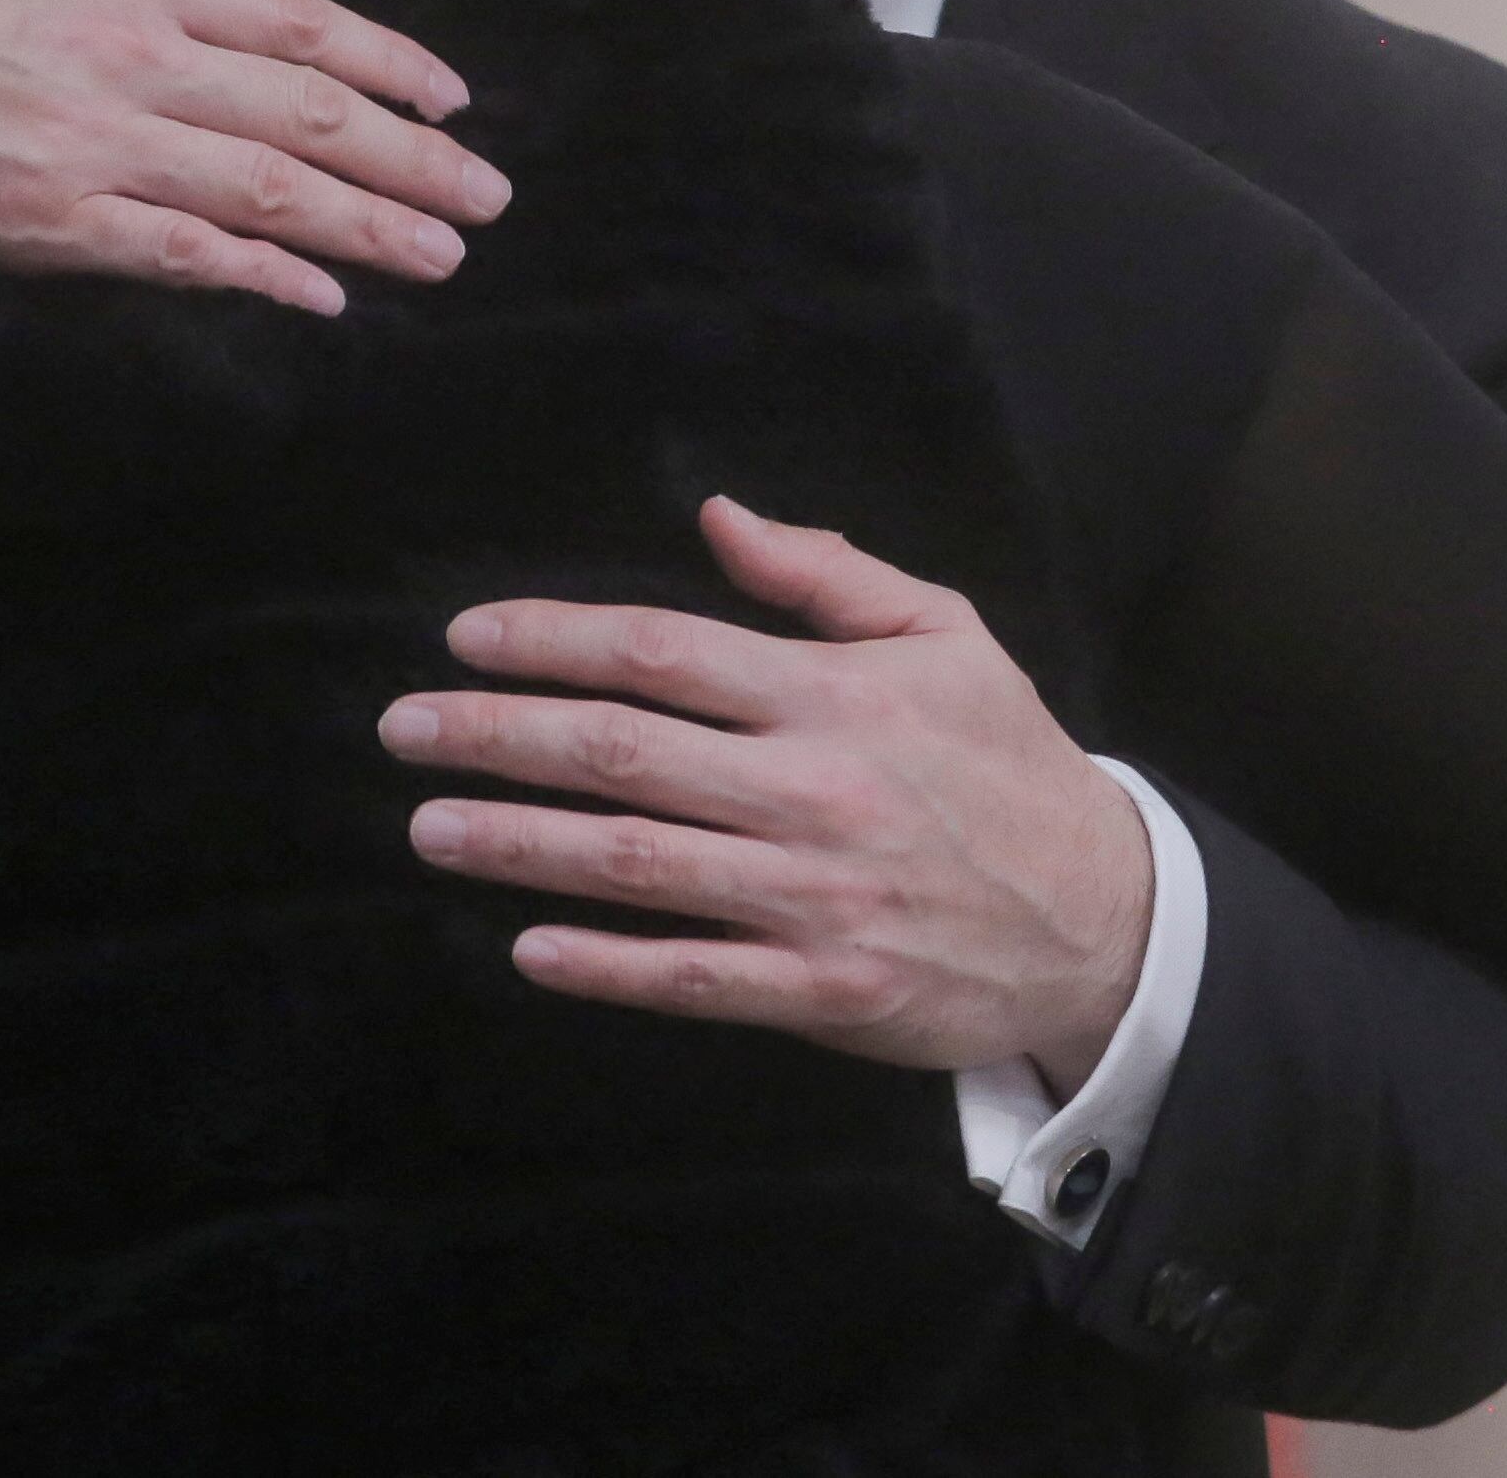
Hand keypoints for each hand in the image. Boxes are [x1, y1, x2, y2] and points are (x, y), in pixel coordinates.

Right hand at [0, 0, 509, 315]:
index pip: (303, 24)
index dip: (392, 67)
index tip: (454, 104)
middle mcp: (138, 57)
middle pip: (310, 117)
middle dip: (414, 163)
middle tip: (487, 201)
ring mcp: (98, 145)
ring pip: (266, 193)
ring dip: (368, 230)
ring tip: (440, 257)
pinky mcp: (52, 220)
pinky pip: (180, 255)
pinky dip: (262, 279)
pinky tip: (324, 298)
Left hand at [377, 497, 1152, 1087]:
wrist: (1104, 916)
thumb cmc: (1007, 762)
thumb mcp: (944, 633)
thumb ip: (824, 574)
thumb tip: (717, 517)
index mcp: (832, 693)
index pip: (658, 650)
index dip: (548, 640)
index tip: (466, 640)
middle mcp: (812, 787)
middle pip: (621, 752)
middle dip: (496, 736)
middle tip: (403, 731)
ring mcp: (815, 895)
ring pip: (639, 864)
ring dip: (521, 845)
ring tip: (430, 827)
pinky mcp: (826, 989)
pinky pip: (695, 977)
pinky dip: (607, 965)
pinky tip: (529, 947)